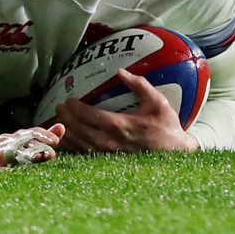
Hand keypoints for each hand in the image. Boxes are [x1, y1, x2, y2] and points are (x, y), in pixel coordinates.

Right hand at [0, 124, 65, 168]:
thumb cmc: (4, 155)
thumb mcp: (23, 146)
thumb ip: (42, 139)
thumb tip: (62, 127)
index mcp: (17, 137)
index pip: (33, 133)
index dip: (44, 135)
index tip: (56, 142)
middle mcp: (6, 140)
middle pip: (23, 138)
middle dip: (38, 144)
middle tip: (50, 153)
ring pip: (12, 149)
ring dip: (26, 154)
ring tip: (37, 158)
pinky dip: (4, 168)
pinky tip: (14, 172)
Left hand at [55, 68, 199, 153]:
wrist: (177, 153)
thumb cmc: (166, 126)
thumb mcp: (157, 102)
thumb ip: (139, 84)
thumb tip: (121, 71)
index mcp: (121, 126)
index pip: (90, 116)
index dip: (75, 108)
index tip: (68, 100)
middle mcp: (111, 142)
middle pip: (80, 130)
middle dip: (66, 119)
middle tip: (58, 108)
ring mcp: (109, 155)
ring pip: (80, 145)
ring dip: (66, 134)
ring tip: (57, 123)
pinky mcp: (110, 163)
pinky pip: (86, 157)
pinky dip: (73, 149)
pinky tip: (66, 141)